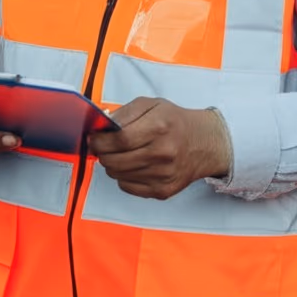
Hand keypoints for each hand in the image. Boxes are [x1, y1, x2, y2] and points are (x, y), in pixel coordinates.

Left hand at [88, 98, 230, 199]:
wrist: (203, 144)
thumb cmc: (174, 121)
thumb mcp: (151, 105)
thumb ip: (125, 113)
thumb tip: (101, 126)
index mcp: (159, 127)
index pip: (119, 140)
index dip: (100, 141)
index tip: (93, 138)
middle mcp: (162, 153)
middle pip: (116, 161)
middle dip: (102, 153)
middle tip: (102, 146)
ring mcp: (162, 175)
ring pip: (118, 175)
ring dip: (112, 164)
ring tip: (120, 154)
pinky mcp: (162, 191)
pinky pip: (128, 187)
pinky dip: (123, 176)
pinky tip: (133, 165)